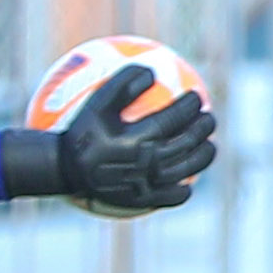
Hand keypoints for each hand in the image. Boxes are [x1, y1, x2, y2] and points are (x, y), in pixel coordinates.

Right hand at [11, 61, 216, 217]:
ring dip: (204, 155)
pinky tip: (188, 179)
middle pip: (188, 142)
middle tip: (208, 117)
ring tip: (209, 145)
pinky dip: (185, 187)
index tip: (196, 96)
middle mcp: (148, 163)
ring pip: (189, 169)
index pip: (175, 117)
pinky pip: (175, 197)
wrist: (63, 171)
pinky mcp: (145, 201)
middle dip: (204, 127)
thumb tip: (152, 70)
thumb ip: (123, 83)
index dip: (190, 105)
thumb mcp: (97, 103)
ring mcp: (149, 185)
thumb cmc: (81, 131)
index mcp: (138, 138)